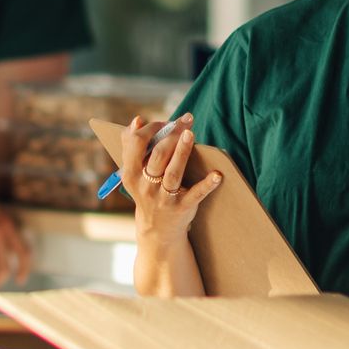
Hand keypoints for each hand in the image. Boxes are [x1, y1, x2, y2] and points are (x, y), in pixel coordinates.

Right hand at [117, 113, 221, 244]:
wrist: (156, 228)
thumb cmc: (147, 190)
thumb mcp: (134, 173)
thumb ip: (132, 146)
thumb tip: (137, 120)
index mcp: (131, 174)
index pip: (136, 144)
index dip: (151, 129)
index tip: (166, 122)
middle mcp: (145, 186)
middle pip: (157, 156)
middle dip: (171, 135)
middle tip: (186, 120)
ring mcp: (163, 198)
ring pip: (173, 172)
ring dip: (182, 152)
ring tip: (190, 133)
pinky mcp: (182, 207)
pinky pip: (195, 194)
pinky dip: (207, 185)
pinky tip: (217, 174)